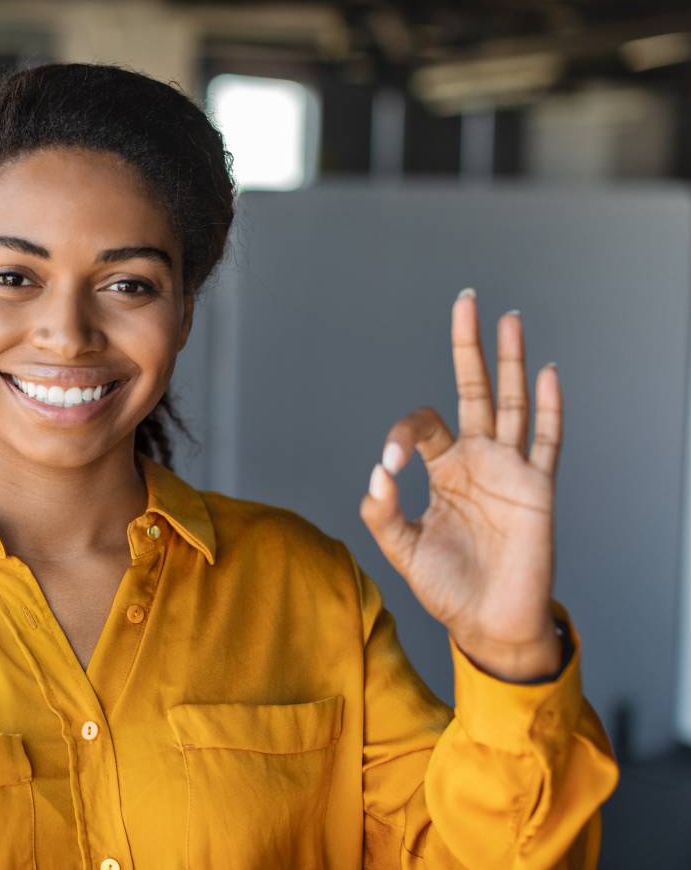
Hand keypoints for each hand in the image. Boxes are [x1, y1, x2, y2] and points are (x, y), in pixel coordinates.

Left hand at [359, 289, 563, 681]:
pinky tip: (547, 374)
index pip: (424, 427)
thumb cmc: (448, 587)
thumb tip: (378, 472)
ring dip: (511, 362)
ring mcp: (510, 471)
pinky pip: (546, 441)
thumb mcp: (401, 550)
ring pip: (512, 404)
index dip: (403, 433)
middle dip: (469, 347)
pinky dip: (548, 409)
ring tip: (509, 319)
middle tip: (467, 302)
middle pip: (474, 390)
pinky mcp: (537, 489)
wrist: (488, 624)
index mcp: (445, 471)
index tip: (392, 462)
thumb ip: (382, 512)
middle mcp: (478, 462)